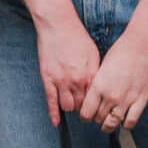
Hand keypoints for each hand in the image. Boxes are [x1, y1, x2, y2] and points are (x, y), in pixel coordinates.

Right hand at [34, 7, 99, 127]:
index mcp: (91, 75)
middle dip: (84, 109)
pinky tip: (56, 122)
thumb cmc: (76, 36)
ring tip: (71, 105)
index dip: (96, 106)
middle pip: (83, 106)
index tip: (95, 108)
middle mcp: (78, 81)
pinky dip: (54, 114)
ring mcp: (62, 81)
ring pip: (68, 107)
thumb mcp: (93, 54)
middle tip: (84, 110)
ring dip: (70, 108)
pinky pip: (51, 102)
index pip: (96, 100)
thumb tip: (99, 86)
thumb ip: (96, 72)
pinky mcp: (48, 79)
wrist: (58, 24)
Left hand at [79, 31, 147, 133]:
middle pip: (98, 119)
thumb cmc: (122, 51)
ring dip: (109, 126)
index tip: (86, 116)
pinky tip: (124, 120)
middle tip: (98, 116)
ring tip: (109, 122)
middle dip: (96, 119)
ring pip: (112, 124)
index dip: (85, 117)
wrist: (143, 45)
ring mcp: (127, 99)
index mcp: (99, 86)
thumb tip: (92, 99)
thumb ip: (96, 85)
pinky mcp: (141, 100)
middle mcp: (111, 95)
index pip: (86, 113)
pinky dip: (126, 124)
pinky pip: (131, 122)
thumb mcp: (102, 67)